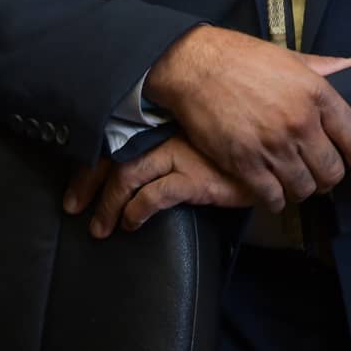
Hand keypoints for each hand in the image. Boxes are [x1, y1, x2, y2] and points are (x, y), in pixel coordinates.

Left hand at [65, 137, 257, 238]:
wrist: (276, 156)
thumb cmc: (239, 151)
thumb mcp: (201, 143)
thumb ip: (173, 147)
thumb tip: (142, 169)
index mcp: (167, 123)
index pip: (117, 138)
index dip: (91, 164)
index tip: (77, 190)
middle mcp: (169, 133)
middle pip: (114, 154)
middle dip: (88, 183)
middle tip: (74, 209)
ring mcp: (182, 153)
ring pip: (127, 174)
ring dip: (109, 204)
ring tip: (102, 227)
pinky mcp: (197, 177)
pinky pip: (154, 194)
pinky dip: (136, 210)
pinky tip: (132, 222)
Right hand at [145, 26, 350, 211]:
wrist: (196, 66)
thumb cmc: (244, 58)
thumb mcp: (292, 58)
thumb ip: (326, 67)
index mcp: (318, 94)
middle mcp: (300, 123)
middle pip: (331, 172)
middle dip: (328, 180)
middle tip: (319, 177)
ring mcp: (272, 145)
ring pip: (303, 188)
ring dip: (302, 191)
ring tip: (294, 182)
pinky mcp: (244, 162)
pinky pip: (271, 196)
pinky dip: (275, 201)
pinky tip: (272, 194)